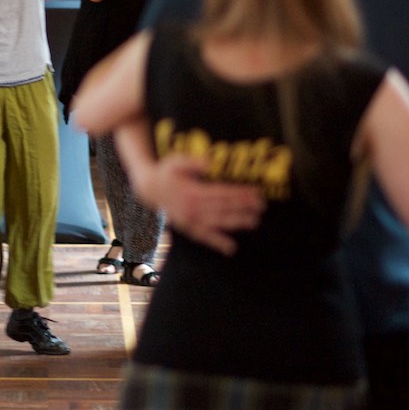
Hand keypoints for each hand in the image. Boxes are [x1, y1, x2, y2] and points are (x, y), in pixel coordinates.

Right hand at [135, 154, 265, 255]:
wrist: (147, 189)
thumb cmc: (165, 172)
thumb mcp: (175, 161)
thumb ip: (192, 162)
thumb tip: (209, 163)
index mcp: (191, 192)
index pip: (221, 193)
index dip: (239, 194)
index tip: (255, 192)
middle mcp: (191, 208)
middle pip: (223, 208)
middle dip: (243, 207)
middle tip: (261, 206)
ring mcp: (189, 220)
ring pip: (217, 223)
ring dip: (236, 222)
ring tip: (254, 221)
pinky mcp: (186, 227)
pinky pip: (203, 237)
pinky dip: (217, 242)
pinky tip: (231, 248)